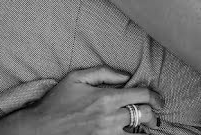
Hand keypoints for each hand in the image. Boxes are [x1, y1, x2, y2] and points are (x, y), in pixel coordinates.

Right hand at [0, 66, 159, 134]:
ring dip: (141, 127)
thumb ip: (104, 72)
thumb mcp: (77, 77)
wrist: (41, 128)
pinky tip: (128, 132)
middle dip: (153, 113)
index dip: (155, 96)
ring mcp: (106, 134)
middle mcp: (109, 117)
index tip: (159, 99)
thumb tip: (125, 75)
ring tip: (143, 124)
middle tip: (154, 112)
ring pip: (136, 132)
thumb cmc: (57, 101)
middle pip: (144, 115)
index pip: (141, 95)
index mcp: (106, 98)